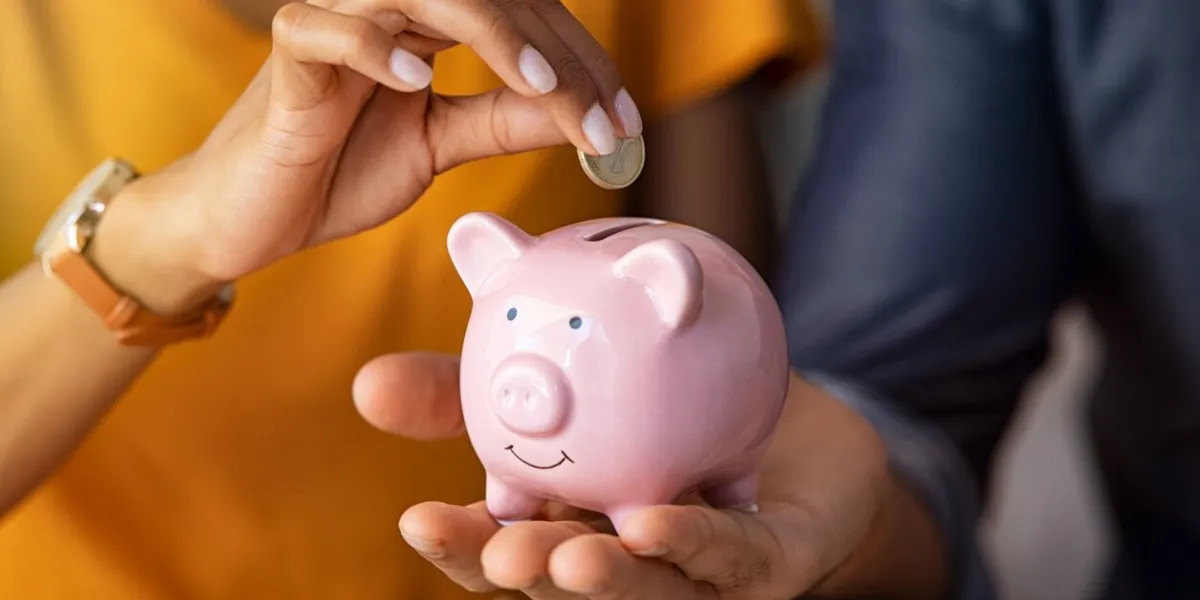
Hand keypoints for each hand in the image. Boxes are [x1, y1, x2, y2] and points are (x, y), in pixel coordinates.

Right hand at [95, 0, 640, 312]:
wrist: (251, 217)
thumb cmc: (338, 171)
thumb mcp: (438, 146)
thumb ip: (501, 122)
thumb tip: (579, 115)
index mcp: (427, 23)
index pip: (520, 15)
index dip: (579, 62)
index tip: (626, 122)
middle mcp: (387, 7)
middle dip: (557, 55)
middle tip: (604, 120)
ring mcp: (336, 22)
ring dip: (492, 35)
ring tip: (541, 89)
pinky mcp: (288, 57)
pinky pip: (328, 29)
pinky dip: (375, 46)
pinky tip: (418, 79)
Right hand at [353, 352, 897, 598]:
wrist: (784, 411)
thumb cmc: (664, 406)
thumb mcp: (563, 382)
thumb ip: (472, 387)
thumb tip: (366, 382)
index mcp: (565, 522)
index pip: (503, 544)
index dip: (461, 543)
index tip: (416, 518)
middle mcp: (622, 559)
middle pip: (561, 580)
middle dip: (523, 574)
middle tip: (495, 549)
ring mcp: (693, 572)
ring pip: (644, 589)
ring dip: (602, 581)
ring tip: (564, 561)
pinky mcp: (763, 562)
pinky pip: (731, 557)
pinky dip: (693, 542)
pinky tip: (657, 523)